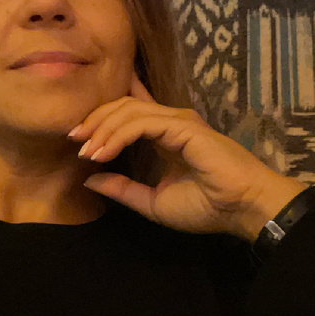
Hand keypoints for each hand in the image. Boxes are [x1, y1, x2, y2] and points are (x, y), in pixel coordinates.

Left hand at [69, 73, 309, 240]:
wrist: (241, 209)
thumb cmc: (207, 208)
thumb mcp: (153, 202)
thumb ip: (123, 189)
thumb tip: (89, 178)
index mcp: (165, 136)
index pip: (131, 111)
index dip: (102, 117)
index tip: (78, 138)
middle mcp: (171, 123)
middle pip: (123, 106)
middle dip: (95, 119)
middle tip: (73, 138)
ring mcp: (177, 121)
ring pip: (128, 111)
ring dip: (102, 128)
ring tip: (86, 149)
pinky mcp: (182, 126)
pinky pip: (141, 123)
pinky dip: (117, 135)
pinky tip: (102, 152)